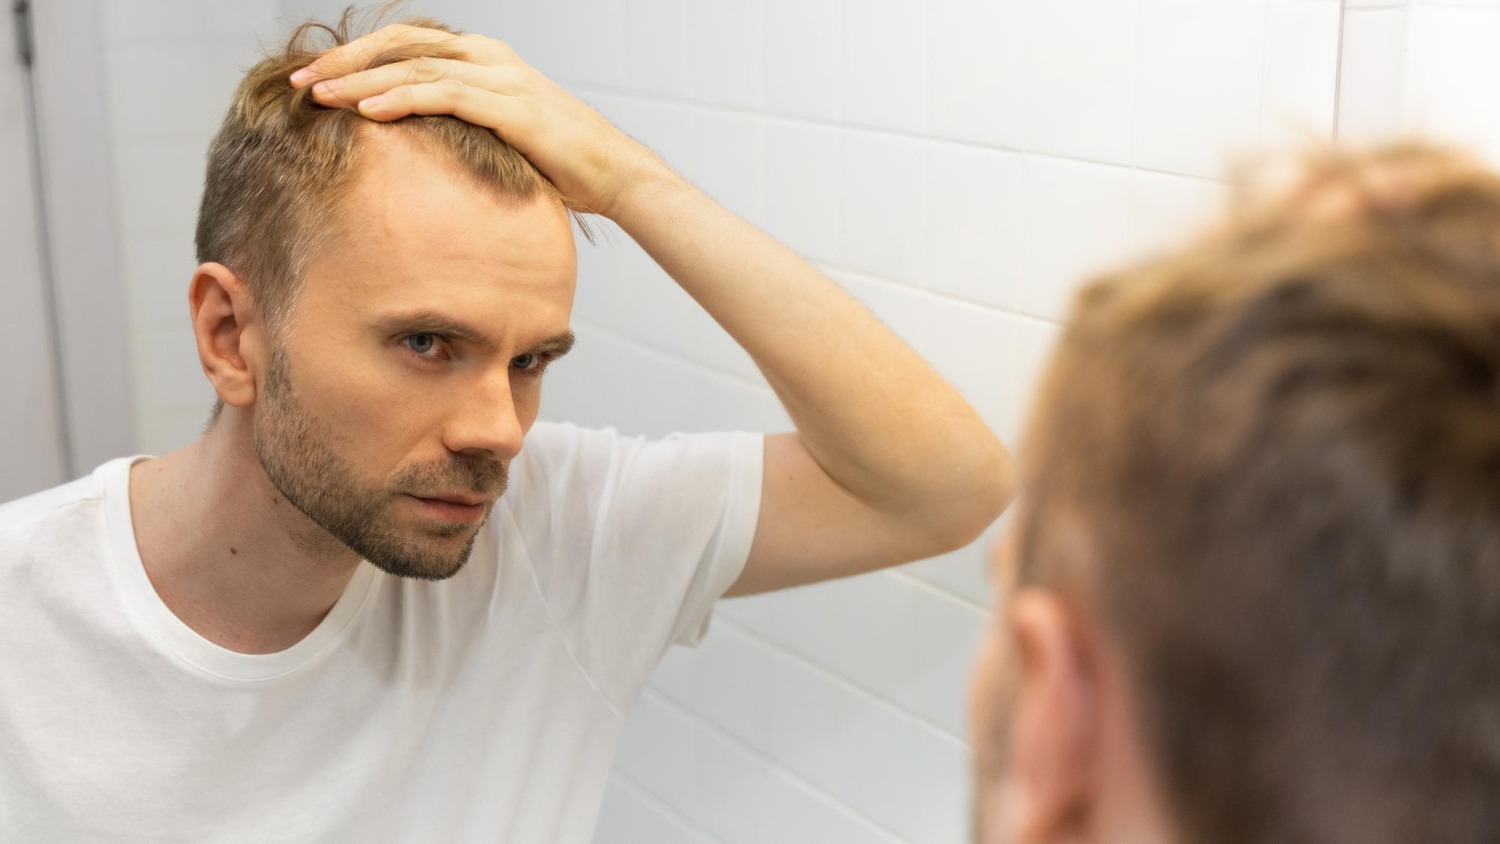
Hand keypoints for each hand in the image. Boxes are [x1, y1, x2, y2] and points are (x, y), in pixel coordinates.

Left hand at [291, 24, 671, 217]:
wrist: (615, 174)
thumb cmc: (558, 164)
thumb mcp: (499, 138)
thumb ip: (460, 129)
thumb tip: (416, 151)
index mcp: (482, 59)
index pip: (407, 45)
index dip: (358, 57)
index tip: (314, 79)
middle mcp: (488, 57)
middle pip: (402, 45)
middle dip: (346, 62)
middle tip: (300, 82)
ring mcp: (500, 77)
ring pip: (416, 66)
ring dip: (362, 80)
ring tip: (319, 96)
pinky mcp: (511, 106)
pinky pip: (444, 94)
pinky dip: (402, 98)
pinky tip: (367, 111)